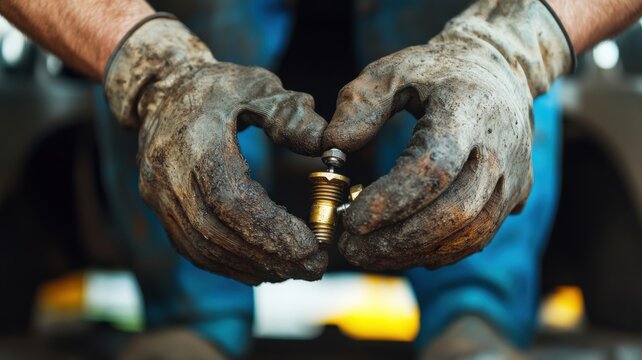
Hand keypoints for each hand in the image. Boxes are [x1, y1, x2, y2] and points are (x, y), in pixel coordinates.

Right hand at [105, 16, 326, 283]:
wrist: (162, 93)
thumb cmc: (217, 88)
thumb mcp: (258, 86)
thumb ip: (292, 116)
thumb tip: (327, 146)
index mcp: (194, 142)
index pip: (231, 200)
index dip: (271, 230)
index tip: (311, 247)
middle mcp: (169, 174)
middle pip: (218, 232)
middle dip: (269, 255)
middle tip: (313, 267)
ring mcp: (159, 196)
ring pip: (204, 248)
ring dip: (252, 265)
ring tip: (294, 270)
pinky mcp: (160, 209)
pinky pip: (193, 248)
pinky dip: (229, 263)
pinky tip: (262, 267)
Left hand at [323, 0, 572, 269]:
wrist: (500, 71)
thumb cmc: (436, 72)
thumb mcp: (392, 69)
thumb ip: (359, 104)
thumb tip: (333, 147)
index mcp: (467, 110)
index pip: (433, 168)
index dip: (391, 201)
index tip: (350, 220)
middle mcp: (500, 148)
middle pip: (454, 212)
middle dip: (397, 239)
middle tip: (350, 249)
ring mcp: (513, 176)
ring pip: (469, 235)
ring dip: (414, 253)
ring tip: (368, 254)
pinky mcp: (515, 196)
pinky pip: (479, 238)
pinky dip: (438, 252)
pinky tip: (401, 250)